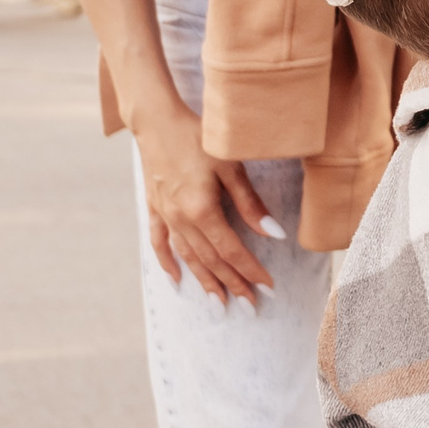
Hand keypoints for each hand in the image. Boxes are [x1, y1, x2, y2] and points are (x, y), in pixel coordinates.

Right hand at [130, 101, 277, 304]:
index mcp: (202, 210)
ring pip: (187, 257)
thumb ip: (250, 203)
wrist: (157, 121)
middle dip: (232, 284)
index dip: (250, 271)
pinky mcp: (154, 208)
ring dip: (204, 281)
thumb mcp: (231, 166)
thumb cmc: (199, 138)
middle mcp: (181, 219)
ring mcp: (165, 215)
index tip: (267, 288)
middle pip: (210, 260)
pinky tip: (176, 278)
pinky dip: (167, 262)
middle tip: (249, 306)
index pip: (232, 250)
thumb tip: (274, 233)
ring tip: (218, 302)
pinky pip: (160, 243)